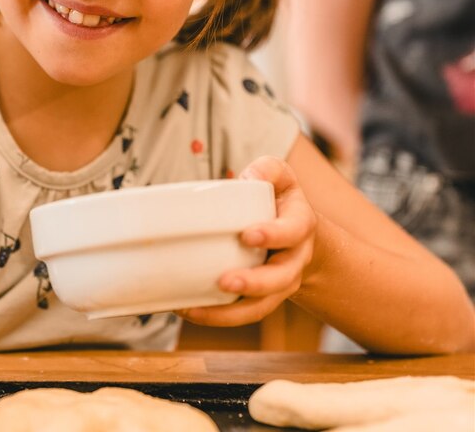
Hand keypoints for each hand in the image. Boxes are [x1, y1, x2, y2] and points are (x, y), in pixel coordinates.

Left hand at [177, 156, 316, 326]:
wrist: (299, 236)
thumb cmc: (280, 201)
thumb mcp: (280, 177)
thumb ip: (267, 170)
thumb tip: (247, 177)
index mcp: (300, 226)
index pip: (293, 231)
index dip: (274, 234)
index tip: (248, 234)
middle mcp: (294, 260)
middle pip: (280, 279)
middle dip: (254, 283)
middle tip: (224, 282)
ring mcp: (279, 284)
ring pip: (261, 306)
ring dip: (229, 313)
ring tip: (193, 309)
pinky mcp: (260, 298)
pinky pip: (242, 314)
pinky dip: (215, 317)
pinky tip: (186, 310)